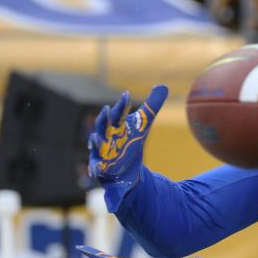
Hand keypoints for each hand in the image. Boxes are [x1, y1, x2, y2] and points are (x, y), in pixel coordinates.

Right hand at [88, 85, 167, 201]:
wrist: (126, 169)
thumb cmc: (130, 141)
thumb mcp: (144, 125)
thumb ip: (152, 106)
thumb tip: (163, 86)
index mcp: (117, 125)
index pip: (119, 113)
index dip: (123, 104)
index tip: (127, 94)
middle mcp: (106, 136)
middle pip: (103, 125)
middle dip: (104, 119)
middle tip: (107, 110)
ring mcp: (101, 151)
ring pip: (96, 146)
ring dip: (96, 142)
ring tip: (98, 139)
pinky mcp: (100, 168)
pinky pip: (95, 168)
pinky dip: (94, 168)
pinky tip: (95, 171)